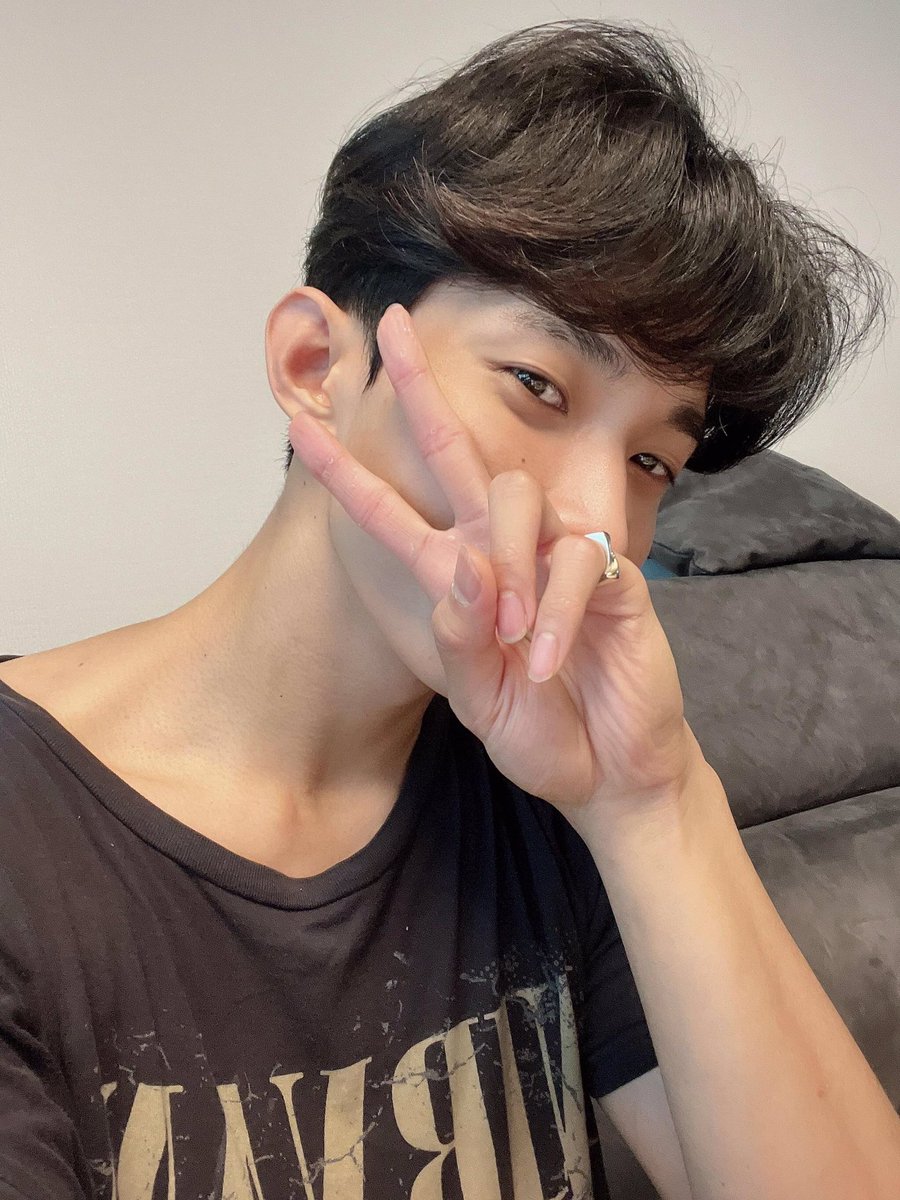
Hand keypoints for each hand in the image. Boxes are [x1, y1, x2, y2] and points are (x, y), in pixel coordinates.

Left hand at [288, 304, 704, 837]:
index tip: (299, 427)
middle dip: (420, 391)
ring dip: (505, 568)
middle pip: (458, 453)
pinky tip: (545, 659)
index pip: (393, 515)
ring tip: (514, 645)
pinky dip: (552, 614)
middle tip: (392, 326)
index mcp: (457, 581)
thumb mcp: (478, 698)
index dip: (347, 475)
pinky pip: (572, 563)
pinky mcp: (609, 571)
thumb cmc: (539, 730)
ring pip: (515, 502)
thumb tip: (461, 569)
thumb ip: (459, 642)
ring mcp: (556, 554)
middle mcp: (502, 552)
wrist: (610, 768)